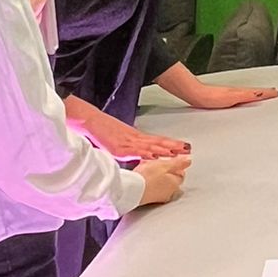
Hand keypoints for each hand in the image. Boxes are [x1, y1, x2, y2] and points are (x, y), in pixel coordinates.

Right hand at [71, 99, 189, 160]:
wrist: (90, 120)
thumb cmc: (102, 130)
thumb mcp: (118, 140)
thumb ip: (129, 147)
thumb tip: (137, 154)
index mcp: (135, 136)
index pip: (156, 140)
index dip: (170, 143)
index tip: (183, 146)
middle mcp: (135, 138)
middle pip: (157, 142)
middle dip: (173, 146)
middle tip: (187, 149)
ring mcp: (128, 142)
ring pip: (150, 146)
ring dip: (164, 149)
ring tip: (177, 152)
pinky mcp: (119, 147)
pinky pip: (135, 151)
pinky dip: (146, 153)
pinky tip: (154, 156)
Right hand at [135, 154, 190, 206]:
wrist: (132, 189)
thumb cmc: (148, 177)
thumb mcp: (165, 164)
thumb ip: (179, 163)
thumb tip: (189, 161)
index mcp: (175, 184)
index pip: (181, 173)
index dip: (175, 165)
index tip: (167, 161)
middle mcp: (169, 192)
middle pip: (171, 179)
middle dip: (165, 170)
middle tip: (156, 164)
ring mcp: (159, 197)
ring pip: (161, 183)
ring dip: (156, 175)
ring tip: (147, 168)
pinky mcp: (149, 198)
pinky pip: (152, 187)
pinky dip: (149, 181)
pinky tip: (142, 176)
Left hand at [193, 83, 277, 109]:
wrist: (198, 96)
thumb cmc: (212, 97)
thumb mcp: (234, 97)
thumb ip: (247, 95)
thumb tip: (260, 93)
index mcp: (241, 92)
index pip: (259, 92)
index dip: (268, 93)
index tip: (277, 93)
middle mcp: (237, 93)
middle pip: (255, 92)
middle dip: (265, 93)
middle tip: (273, 92)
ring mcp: (231, 95)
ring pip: (248, 94)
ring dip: (256, 95)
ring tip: (263, 96)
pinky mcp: (224, 99)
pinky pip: (240, 98)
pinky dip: (247, 98)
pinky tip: (244, 101)